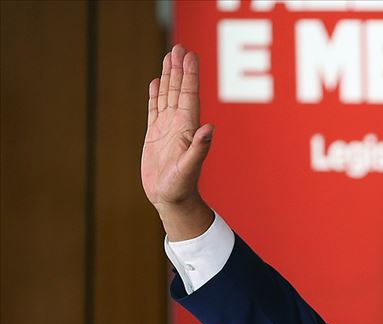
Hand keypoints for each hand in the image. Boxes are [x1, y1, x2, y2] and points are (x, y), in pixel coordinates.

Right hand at [142, 45, 214, 239]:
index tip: (189, 55)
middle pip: (179, 89)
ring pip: (167, 96)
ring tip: (169, 56)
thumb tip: (210, 128)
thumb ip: (200, 148)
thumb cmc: (182, 187)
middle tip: (180, 47)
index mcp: (188, 127)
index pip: (189, 95)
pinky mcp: (154, 135)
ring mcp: (167, 128)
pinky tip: (156, 83)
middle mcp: (179, 124)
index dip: (189, 74)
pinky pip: (154, 110)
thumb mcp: (190, 167)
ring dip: (169, 76)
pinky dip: (155, 95)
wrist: (171, 200)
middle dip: (179, 68)